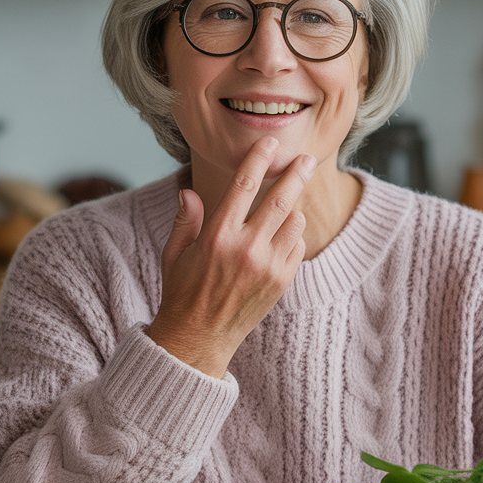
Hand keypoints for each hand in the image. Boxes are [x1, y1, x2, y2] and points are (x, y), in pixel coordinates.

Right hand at [146, 137, 315, 377]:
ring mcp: (267, 267)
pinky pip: (297, 247)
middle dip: (296, 174)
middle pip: (280, 200)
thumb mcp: (174, 254)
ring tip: (287, 206)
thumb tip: (190, 192)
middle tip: (308, 158)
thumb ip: (185, 220)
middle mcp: (246, 249)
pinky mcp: (281, 282)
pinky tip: (281, 237)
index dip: (259, 159)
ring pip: (294, 223)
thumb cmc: (182, 292)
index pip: (244, 185)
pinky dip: (293, 236)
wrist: (199, 338)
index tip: (270, 143)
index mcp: (217, 236)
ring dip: (293, 209)